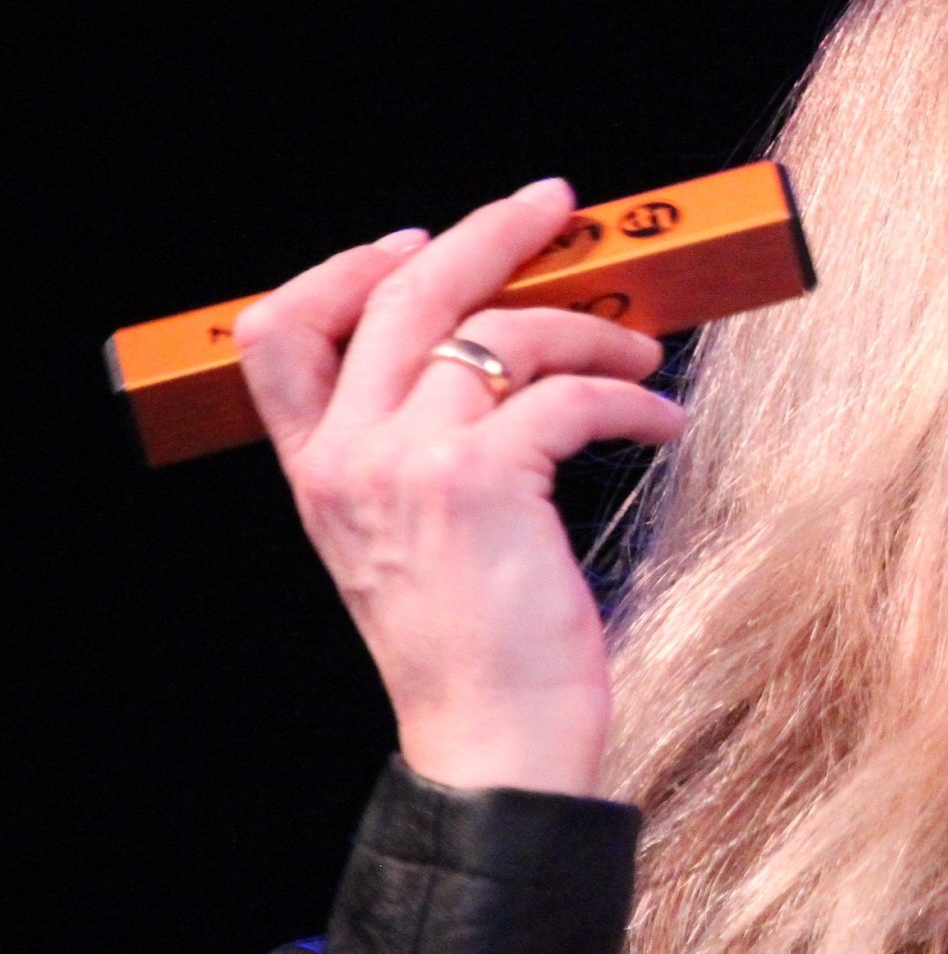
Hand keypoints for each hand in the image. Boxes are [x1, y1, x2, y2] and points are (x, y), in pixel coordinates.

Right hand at [232, 179, 684, 794]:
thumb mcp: (415, 546)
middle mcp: (350, 460)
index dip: (343, 269)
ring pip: (504, 332)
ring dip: (594, 330)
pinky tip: (664, 419)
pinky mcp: (483, 482)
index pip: (277, 336)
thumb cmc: (480, 653)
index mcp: (322, 475)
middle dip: (489, 234)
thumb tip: (498, 360)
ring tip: (645, 358)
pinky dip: (631, 395)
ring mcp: (409, 466)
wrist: (494, 744)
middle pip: (400, 295)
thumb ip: (418, 459)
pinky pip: (568, 393)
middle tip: (557, 209)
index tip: (421, 242)